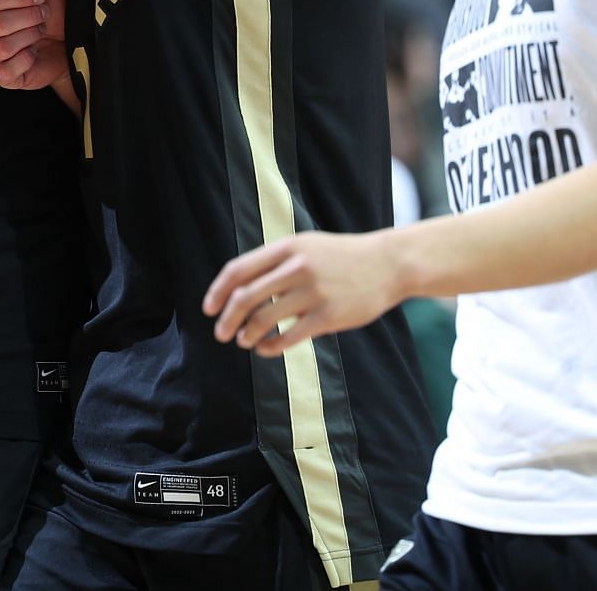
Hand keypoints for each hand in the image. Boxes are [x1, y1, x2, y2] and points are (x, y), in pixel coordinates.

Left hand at [202, 231, 403, 357]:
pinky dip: (271, 347)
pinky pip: (289, 337)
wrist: (388, 264)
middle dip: (227, 319)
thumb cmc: (341, 257)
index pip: (238, 270)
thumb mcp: (306, 246)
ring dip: (248, 335)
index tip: (209, 309)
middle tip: (221, 333)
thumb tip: (240, 285)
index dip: (218, 291)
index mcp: (287, 248)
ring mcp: (313, 293)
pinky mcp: (329, 316)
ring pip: (264, 320)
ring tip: (244, 341)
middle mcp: (296, 268)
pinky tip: (265, 349)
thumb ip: (275, 262)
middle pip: (245, 297)